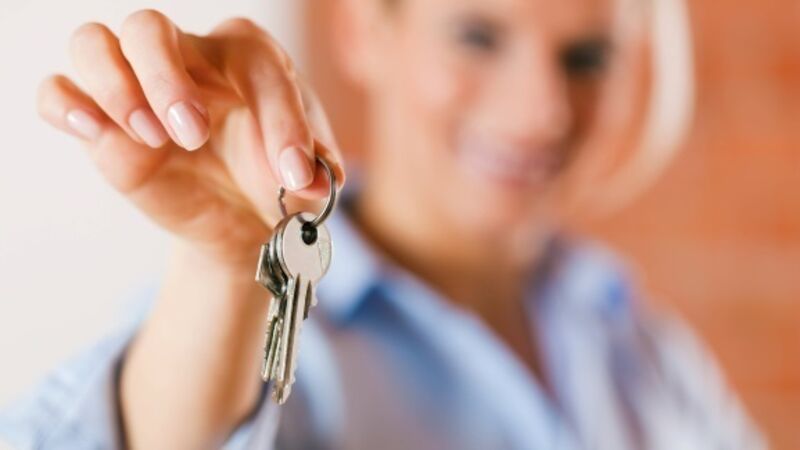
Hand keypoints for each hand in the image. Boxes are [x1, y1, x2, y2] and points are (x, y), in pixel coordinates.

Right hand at [37, 10, 345, 269]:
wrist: (242, 219)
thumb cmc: (274, 181)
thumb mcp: (306, 179)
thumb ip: (316, 171)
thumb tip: (315, 179)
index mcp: (247, 60)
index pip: (256, 64)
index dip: (281, 119)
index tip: (295, 175)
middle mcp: (187, 61)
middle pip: (150, 28)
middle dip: (166, 77)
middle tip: (193, 132)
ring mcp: (138, 90)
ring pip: (95, 43)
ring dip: (114, 86)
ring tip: (151, 136)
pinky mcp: (103, 127)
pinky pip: (58, 91)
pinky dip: (67, 104)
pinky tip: (95, 131)